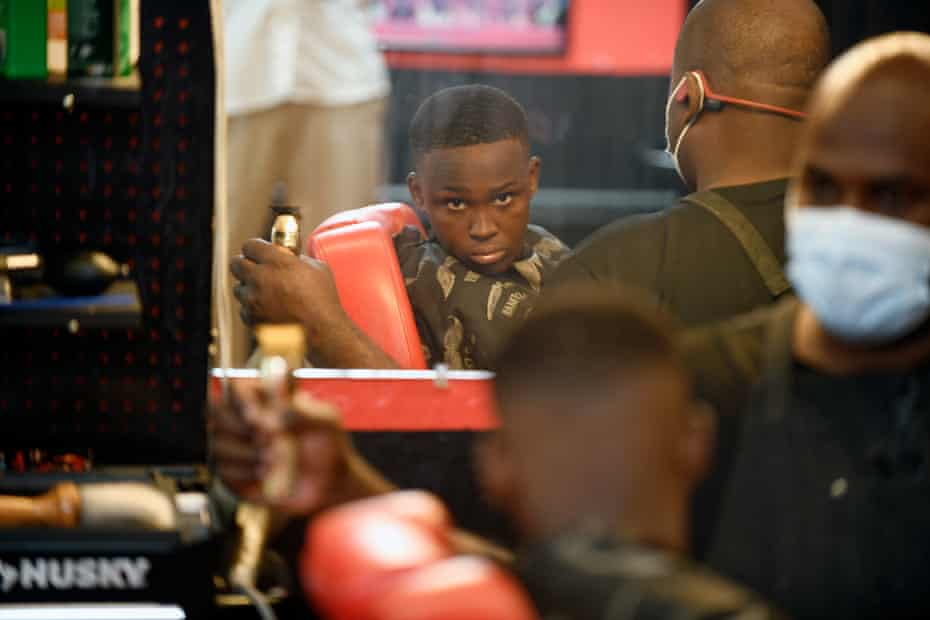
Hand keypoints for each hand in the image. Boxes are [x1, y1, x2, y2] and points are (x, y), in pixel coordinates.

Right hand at [209, 378, 354, 514]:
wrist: (329, 486)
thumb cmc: (328, 448)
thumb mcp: (323, 420)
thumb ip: (296, 403)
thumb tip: (276, 375)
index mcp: (267, 398)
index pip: (235, 387)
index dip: (242, 401)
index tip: (258, 415)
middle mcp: (245, 419)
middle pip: (216, 412)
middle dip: (244, 428)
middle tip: (272, 437)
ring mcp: (236, 445)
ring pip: (218, 442)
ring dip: (249, 453)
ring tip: (277, 457)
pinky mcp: (231, 472)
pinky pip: (222, 468)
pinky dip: (247, 473)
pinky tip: (267, 473)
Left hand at [230, 239, 343, 334]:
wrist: (322, 331)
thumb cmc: (323, 300)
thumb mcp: (317, 268)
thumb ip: (298, 259)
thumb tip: (289, 257)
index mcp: (276, 261)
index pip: (250, 245)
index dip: (255, 248)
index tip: (259, 252)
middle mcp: (260, 278)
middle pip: (236, 264)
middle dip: (245, 265)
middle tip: (255, 269)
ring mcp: (253, 300)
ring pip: (239, 288)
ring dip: (248, 288)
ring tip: (265, 294)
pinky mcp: (251, 318)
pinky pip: (244, 309)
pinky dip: (252, 309)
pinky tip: (268, 310)